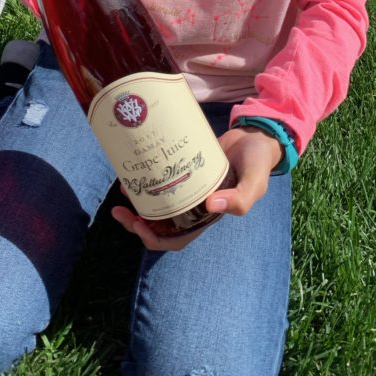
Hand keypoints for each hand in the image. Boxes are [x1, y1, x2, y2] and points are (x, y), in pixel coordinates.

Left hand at [111, 125, 282, 250]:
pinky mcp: (183, 168)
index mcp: (207, 216)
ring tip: (122, 188)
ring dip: (137, 200)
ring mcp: (187, 187)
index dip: (154, 238)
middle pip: (159, 224)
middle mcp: (194, 205)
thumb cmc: (257, 162)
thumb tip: (211, 205)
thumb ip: (240, 198)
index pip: (176, 239)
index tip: (138, 224)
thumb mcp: (255, 182)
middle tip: (118, 210)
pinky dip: (147, 177)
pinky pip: (161, 179)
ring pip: (156, 202)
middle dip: (136, 222)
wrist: (256, 136)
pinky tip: (135, 168)